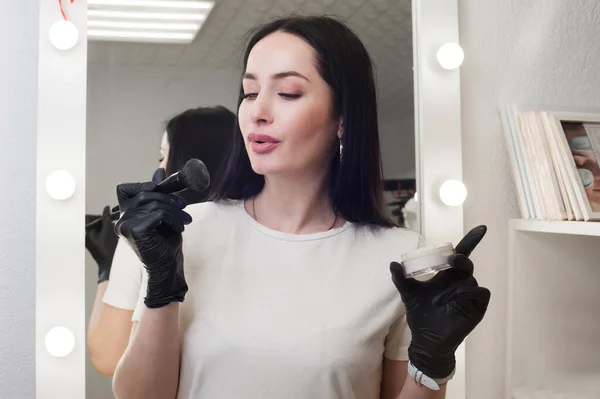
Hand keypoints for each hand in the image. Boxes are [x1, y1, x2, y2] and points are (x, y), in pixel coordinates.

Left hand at [85, 206, 118, 282]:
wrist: (110, 264)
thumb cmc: (108, 247)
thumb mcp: (108, 228)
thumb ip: (106, 216)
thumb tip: (106, 208)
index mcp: (84, 231)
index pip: (88, 217)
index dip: (99, 214)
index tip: (108, 214)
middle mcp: (84, 235)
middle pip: (92, 222)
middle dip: (102, 219)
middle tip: (113, 218)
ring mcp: (88, 240)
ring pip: (95, 227)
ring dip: (104, 224)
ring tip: (114, 224)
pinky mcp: (93, 244)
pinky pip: (97, 233)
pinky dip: (103, 230)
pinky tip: (112, 231)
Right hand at [114, 168, 191, 307]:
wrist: (168, 268)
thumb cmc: (166, 243)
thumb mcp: (165, 214)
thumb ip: (159, 194)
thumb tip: (159, 171)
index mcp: (125, 214)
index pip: (125, 188)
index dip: (145, 186)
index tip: (164, 193)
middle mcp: (121, 219)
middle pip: (145, 194)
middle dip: (169, 197)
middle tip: (184, 207)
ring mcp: (125, 225)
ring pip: (154, 203)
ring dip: (175, 210)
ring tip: (185, 221)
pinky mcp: (133, 230)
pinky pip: (158, 213)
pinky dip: (173, 219)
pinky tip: (179, 229)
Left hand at [390, 226, 490, 378]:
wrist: (426, 340)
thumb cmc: (420, 315)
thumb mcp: (409, 294)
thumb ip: (401, 279)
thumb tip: (393, 263)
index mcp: (447, 275)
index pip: (461, 254)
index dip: (471, 241)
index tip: (481, 229)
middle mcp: (460, 282)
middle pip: (466, 263)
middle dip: (461, 259)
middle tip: (451, 259)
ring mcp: (470, 295)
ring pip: (470, 279)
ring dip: (453, 287)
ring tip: (436, 301)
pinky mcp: (477, 307)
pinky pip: (480, 292)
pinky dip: (467, 292)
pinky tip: (453, 298)